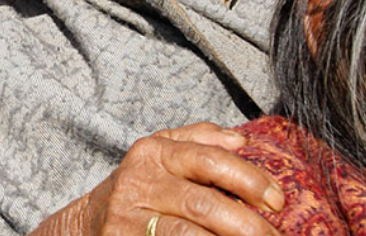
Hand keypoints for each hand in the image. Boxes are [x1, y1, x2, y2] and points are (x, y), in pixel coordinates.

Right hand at [33, 123, 282, 235]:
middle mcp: (139, 183)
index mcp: (154, 152)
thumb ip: (200, 139)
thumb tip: (242, 141)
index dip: (249, 180)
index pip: (210, 160)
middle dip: (248, 226)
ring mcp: (129, 219)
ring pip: (188, 235)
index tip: (277, 201)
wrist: (88, 224)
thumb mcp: (160, 153)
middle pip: (204, 205)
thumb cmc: (139, 189)